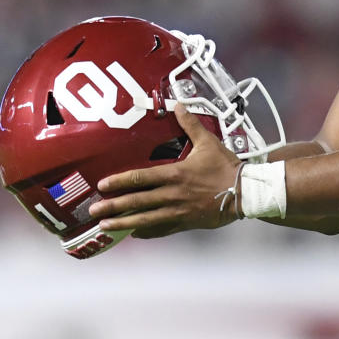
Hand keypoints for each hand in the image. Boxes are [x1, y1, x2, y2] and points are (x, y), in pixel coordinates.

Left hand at [88, 104, 240, 237]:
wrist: (244, 192)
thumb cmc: (225, 167)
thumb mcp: (208, 142)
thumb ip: (190, 125)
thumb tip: (179, 105)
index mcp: (175, 174)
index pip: (140, 178)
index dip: (119, 181)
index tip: (102, 185)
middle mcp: (172, 194)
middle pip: (137, 201)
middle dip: (113, 206)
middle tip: (93, 210)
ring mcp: (178, 211)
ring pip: (145, 219)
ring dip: (123, 222)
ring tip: (105, 226)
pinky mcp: (185, 222)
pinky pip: (161, 229)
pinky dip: (146, 232)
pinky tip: (133, 233)